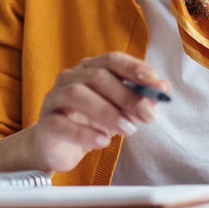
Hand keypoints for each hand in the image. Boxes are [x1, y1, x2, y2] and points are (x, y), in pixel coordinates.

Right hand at [28, 52, 168, 172]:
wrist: (58, 147)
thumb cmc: (90, 122)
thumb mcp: (118, 110)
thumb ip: (139, 97)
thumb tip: (163, 88)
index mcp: (89, 69)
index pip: (111, 60)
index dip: (133, 67)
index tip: (154, 80)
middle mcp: (70, 79)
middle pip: (98, 77)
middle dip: (126, 96)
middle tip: (147, 115)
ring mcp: (54, 99)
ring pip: (77, 95)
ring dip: (107, 112)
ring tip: (128, 129)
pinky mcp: (46, 124)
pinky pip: (61, 124)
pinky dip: (85, 133)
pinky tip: (104, 141)